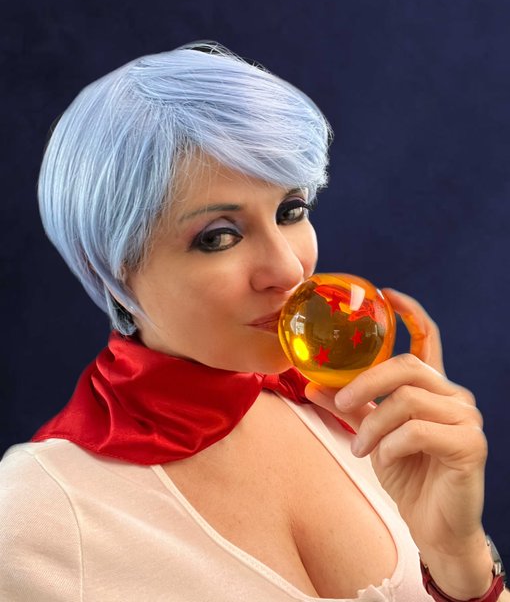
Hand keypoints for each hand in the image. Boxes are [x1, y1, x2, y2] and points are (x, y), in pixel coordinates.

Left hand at [305, 288, 493, 598]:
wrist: (435, 525)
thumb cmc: (408, 474)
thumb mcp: (373, 433)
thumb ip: (350, 406)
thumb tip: (312, 383)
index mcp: (433, 388)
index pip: (429, 338)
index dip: (410, 313)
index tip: (387, 293)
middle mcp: (454, 396)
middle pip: (407, 366)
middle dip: (366, 382)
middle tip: (340, 401)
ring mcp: (466, 419)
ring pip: (408, 400)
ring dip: (374, 424)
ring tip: (359, 448)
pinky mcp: (469, 444)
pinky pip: (418, 430)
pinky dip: (392, 444)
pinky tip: (385, 458)